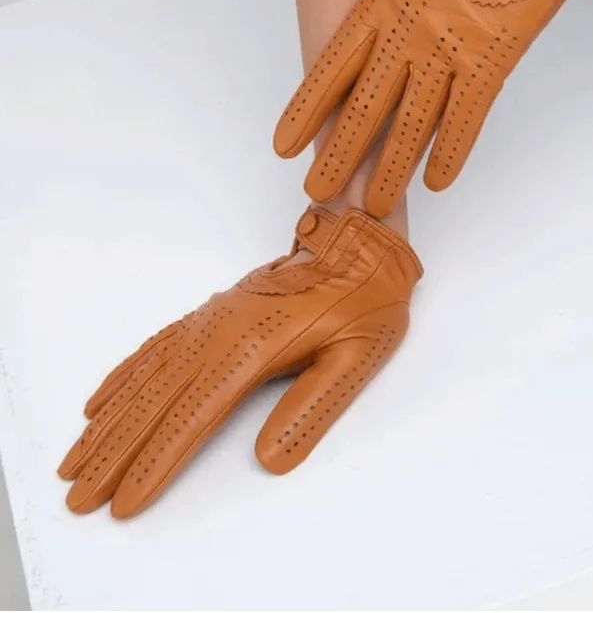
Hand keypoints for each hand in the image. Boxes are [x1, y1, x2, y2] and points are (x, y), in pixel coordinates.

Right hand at [58, 207, 421, 517]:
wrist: (359, 242)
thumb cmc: (366, 301)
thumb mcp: (358, 356)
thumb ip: (312, 407)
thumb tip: (270, 460)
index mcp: (255, 349)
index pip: (193, 418)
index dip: (155, 463)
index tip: (122, 501)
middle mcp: (220, 334)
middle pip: (155, 402)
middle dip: (114, 454)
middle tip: (77, 498)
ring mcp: (211, 321)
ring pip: (146, 377)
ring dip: (108, 422)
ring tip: (74, 461)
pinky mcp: (213, 315)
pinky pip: (156, 347)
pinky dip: (123, 377)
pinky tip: (100, 402)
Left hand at [274, 0, 592, 217]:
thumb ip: (398, 3)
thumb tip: (385, 42)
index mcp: (383, 0)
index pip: (333, 67)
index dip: (308, 110)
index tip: (284, 144)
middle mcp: (408, 29)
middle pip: (364, 105)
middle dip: (339, 154)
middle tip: (316, 191)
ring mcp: (449, 47)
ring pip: (411, 124)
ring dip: (390, 170)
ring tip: (373, 205)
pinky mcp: (493, 61)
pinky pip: (465, 119)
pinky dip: (450, 152)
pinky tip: (437, 182)